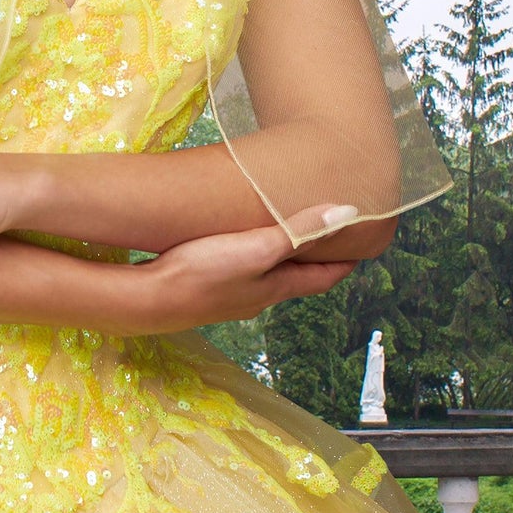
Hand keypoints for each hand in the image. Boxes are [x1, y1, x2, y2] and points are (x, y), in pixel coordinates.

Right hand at [120, 203, 362, 334]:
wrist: (153, 298)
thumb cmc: (206, 271)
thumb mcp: (256, 247)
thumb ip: (298, 230)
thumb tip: (348, 214)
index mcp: (276, 287)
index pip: (320, 278)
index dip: (341, 264)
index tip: (359, 250)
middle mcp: (258, 296)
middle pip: (295, 278)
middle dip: (311, 260)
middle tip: (326, 238)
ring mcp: (232, 295)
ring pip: (267, 276)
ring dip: (280, 260)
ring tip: (285, 237)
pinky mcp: (209, 289)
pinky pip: (241, 272)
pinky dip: (252, 259)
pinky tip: (238, 248)